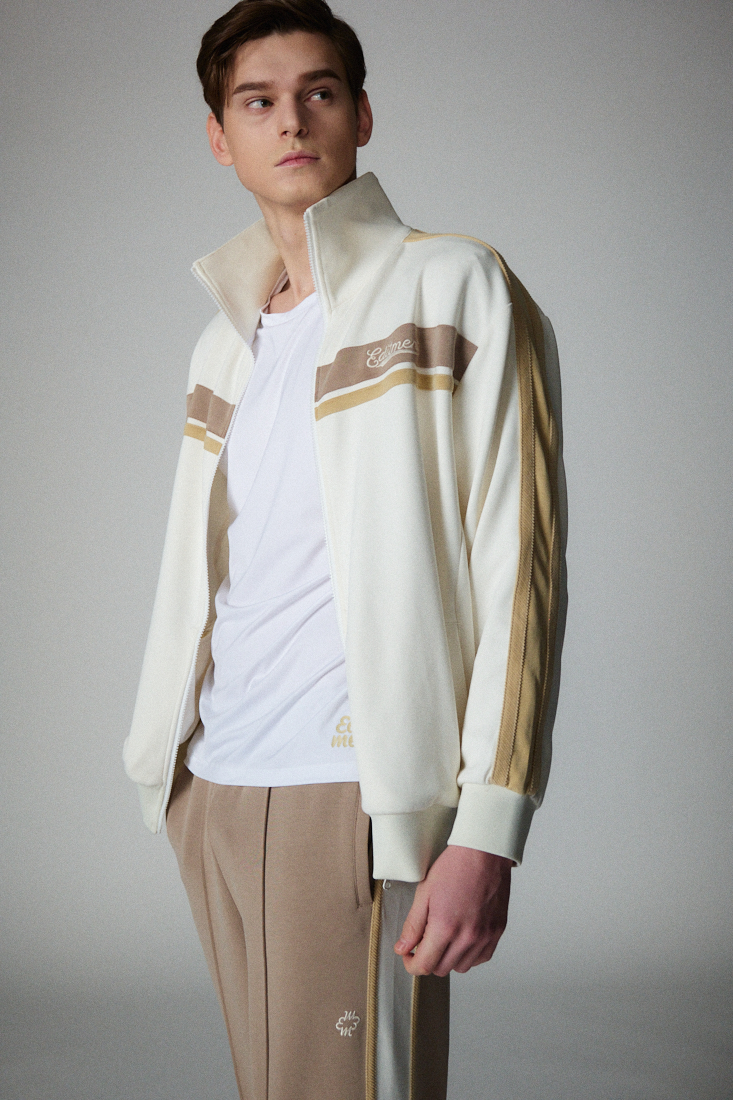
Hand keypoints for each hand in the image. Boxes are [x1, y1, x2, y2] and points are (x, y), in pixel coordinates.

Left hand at [393, 845, 511, 976]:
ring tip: (444, 937)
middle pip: (441, 969)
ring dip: (448, 958)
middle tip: (424, 941)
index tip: (408, 956)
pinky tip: (462, 938)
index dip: (411, 964)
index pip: (424, 965)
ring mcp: (484, 936)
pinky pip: (481, 958)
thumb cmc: (454, 867)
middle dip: (428, 959)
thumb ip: (412, 925)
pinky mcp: (497, 932)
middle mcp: (467, 937)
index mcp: (446, 927)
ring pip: (461, 967)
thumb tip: (403, 948)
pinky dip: (469, 954)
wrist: (484, 853)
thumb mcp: (424, 893)